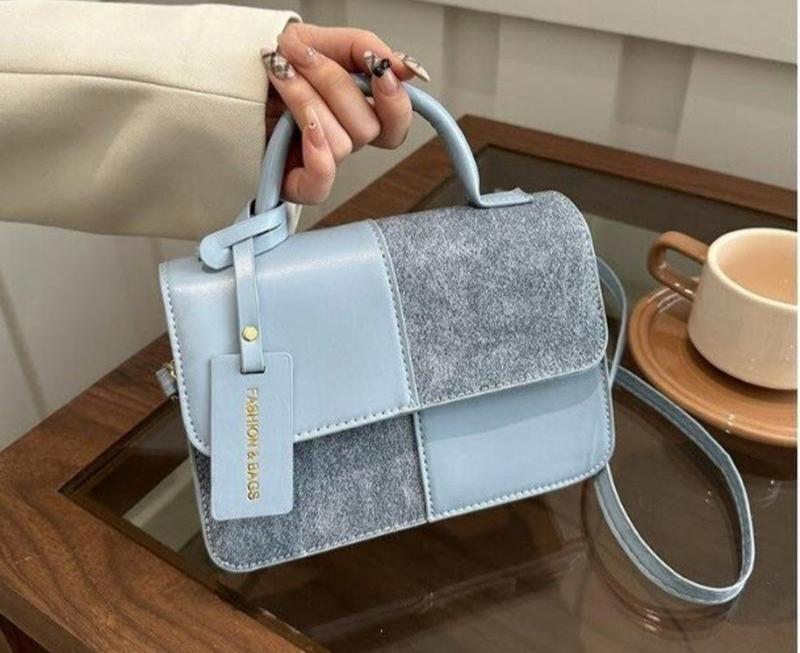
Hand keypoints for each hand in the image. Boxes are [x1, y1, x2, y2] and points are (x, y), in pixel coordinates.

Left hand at [262, 23, 429, 204]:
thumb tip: (403, 68)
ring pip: (342, 143)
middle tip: (299, 56)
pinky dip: (319, 154)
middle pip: (368, 128)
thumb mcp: (318, 40)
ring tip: (279, 73)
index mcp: (356, 111)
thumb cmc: (272, 64)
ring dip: (307, 101)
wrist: (224, 76)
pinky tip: (305, 127)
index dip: (396, 102)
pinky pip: (322, 181)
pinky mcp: (297, 184)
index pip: (396, 124)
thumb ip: (364, 48)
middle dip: (333, 83)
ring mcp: (321, 164)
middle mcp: (343, 140)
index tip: (381, 71)